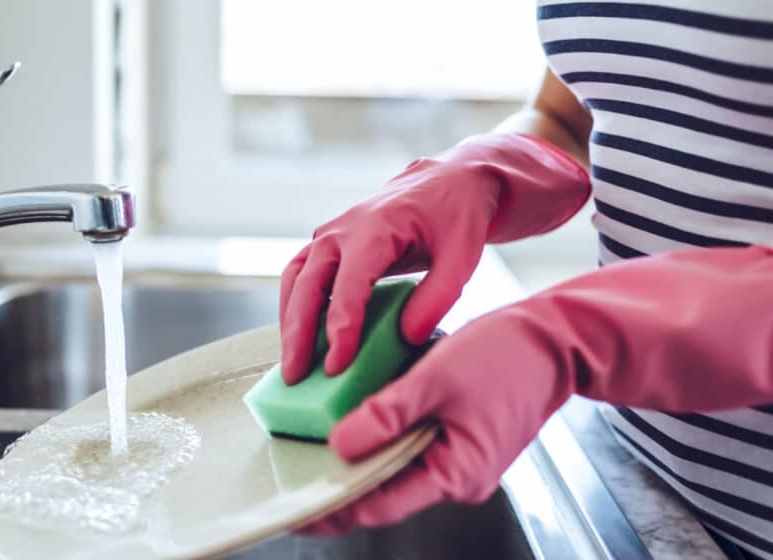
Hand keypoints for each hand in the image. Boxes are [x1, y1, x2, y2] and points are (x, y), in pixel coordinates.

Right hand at [279, 133, 588, 383]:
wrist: (447, 181)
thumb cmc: (456, 215)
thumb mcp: (463, 255)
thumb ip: (438, 297)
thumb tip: (408, 338)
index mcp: (374, 227)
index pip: (348, 285)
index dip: (340, 327)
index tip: (336, 366)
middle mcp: (341, 229)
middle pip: (307, 284)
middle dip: (298, 333)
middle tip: (295, 376)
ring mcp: (330, 235)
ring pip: (295, 280)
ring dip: (289, 322)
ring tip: (292, 365)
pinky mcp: (329, 245)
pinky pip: (300, 276)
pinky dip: (294, 307)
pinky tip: (301, 339)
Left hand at [303, 244, 772, 533]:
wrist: (555, 338)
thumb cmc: (507, 356)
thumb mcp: (436, 379)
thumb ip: (386, 414)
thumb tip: (340, 445)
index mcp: (456, 473)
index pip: (381, 505)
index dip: (334, 508)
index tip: (296, 510)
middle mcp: (458, 477)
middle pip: (386, 492)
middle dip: (340, 487)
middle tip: (294, 478)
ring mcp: (460, 460)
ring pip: (397, 469)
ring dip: (359, 461)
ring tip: (314, 452)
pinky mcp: (460, 439)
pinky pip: (411, 447)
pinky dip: (382, 439)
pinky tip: (355, 424)